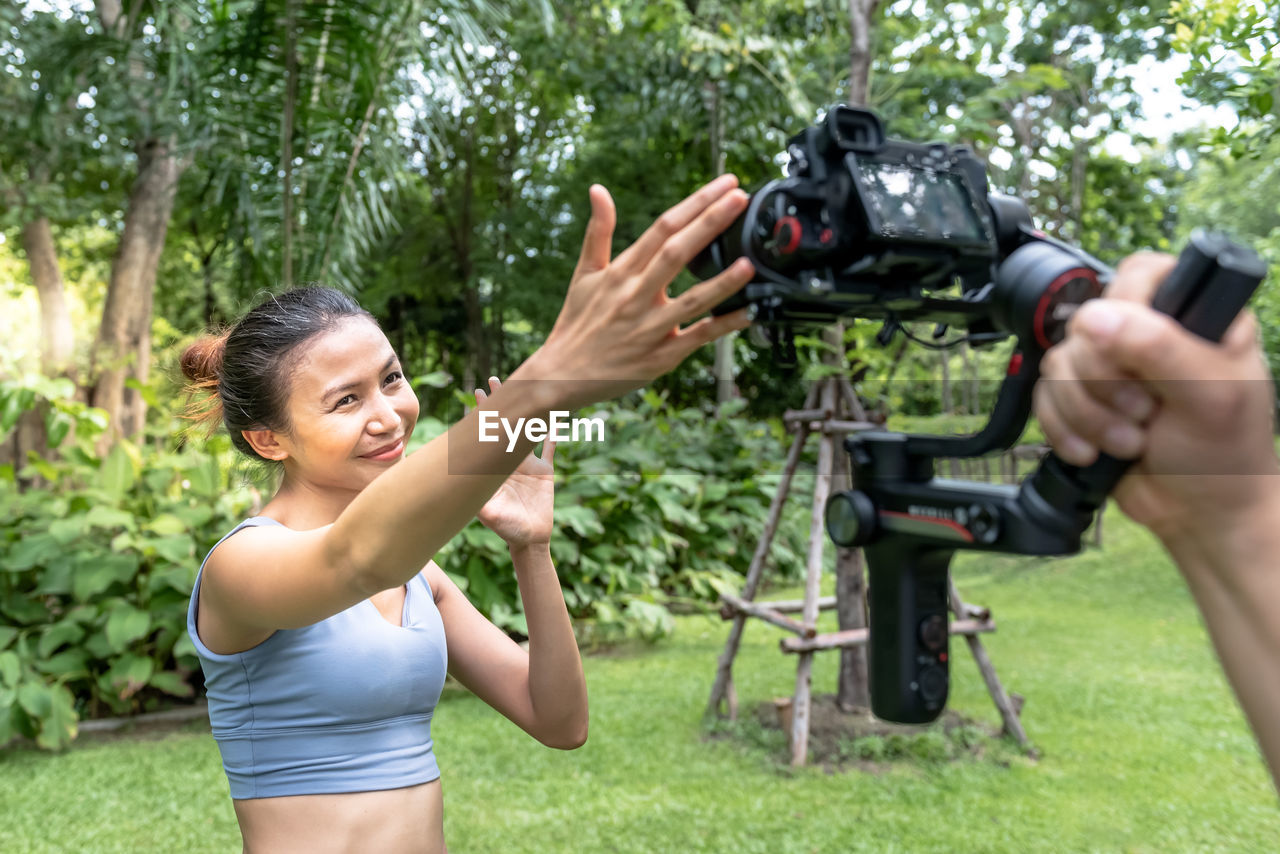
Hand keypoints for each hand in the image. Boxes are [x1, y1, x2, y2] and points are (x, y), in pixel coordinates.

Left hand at [473, 377, 556, 548]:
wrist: (529, 539)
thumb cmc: (508, 529)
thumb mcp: (492, 516)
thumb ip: (481, 503)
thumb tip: (465, 491)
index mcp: (494, 467)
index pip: (487, 433)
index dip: (483, 414)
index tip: (478, 394)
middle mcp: (509, 462)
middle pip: (505, 425)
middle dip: (501, 403)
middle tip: (494, 381)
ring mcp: (528, 465)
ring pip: (528, 431)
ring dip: (527, 411)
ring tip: (525, 389)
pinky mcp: (545, 472)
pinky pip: (550, 448)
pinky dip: (554, 433)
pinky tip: (557, 415)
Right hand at [518, 175, 755, 409]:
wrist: (561, 374)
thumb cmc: (577, 322)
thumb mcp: (585, 273)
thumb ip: (598, 231)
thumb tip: (597, 190)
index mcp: (621, 272)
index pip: (662, 228)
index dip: (695, 203)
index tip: (724, 184)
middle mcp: (636, 296)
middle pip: (677, 253)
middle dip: (710, 223)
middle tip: (740, 199)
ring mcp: (650, 328)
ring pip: (691, 300)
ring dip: (722, 281)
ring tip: (748, 261)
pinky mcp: (661, 357)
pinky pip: (698, 339)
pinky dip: (724, 326)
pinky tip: (749, 312)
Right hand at [1033, 252, 1279, 545]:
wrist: (1199, 513)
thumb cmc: (1224, 453)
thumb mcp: (1209, 394)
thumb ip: (1158, 347)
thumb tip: (1093, 318)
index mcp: (1192, 315)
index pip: (1138, 275)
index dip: (1126, 310)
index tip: (1138, 356)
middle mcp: (1145, 334)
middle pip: (1085, 325)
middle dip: (1106, 382)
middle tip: (1146, 411)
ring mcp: (1108, 368)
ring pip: (1058, 365)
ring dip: (1088, 414)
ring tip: (1130, 442)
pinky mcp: (1079, 400)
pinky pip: (1043, 398)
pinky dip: (1065, 430)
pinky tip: (1097, 453)